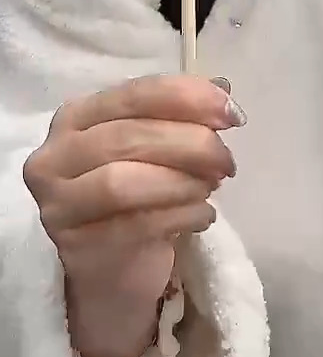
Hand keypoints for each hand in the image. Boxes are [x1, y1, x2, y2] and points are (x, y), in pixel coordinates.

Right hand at [23, 74, 244, 356]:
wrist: (113, 268)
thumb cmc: (137, 194)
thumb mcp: (157, 145)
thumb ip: (184, 112)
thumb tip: (224, 88)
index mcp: (77, 116)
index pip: (134, 94)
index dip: (188, 98)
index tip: (232, 114)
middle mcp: (56, 155)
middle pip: (128, 137)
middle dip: (190, 145)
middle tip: (227, 161)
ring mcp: (58, 204)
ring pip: (121, 183)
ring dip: (181, 182)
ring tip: (212, 187)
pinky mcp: (74, 248)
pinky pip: (133, 227)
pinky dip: (180, 216)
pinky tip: (204, 216)